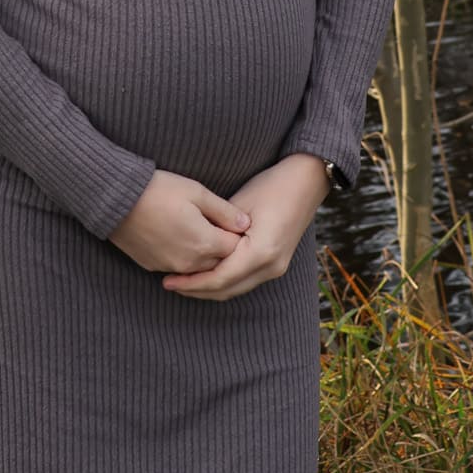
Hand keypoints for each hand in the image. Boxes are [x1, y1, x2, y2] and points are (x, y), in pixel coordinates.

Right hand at [106, 169, 252, 273]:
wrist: (117, 199)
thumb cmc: (159, 190)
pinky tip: (180, 238)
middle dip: (224, 248)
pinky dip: (184, 257)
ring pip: (199, 268)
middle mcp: (190, 263)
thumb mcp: (196, 192)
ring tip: (200, 231)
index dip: (238, 236)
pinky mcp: (154, 266)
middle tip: (222, 227)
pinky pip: (178, 268)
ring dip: (204, 255)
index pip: (235, 249)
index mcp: (204, 243)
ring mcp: (170, 267)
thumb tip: (246, 223)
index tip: (235, 222)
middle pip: (219, 262)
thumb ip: (224, 211)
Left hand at [160, 154, 330, 300]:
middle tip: (169, 283)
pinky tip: (206, 273)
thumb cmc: (271, 186)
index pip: (220, 278)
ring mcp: (276, 269)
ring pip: (236, 289)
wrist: (305, 182)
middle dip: (196, 290)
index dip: (192, 283)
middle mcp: (270, 267)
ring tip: (182, 281)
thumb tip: (194, 246)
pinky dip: (224, 281)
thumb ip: (219, 229)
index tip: (168, 280)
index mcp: (261, 252)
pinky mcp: (275, 265)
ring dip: (209, 288)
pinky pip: (244, 281)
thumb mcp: (239, 204)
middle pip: (227, 290)